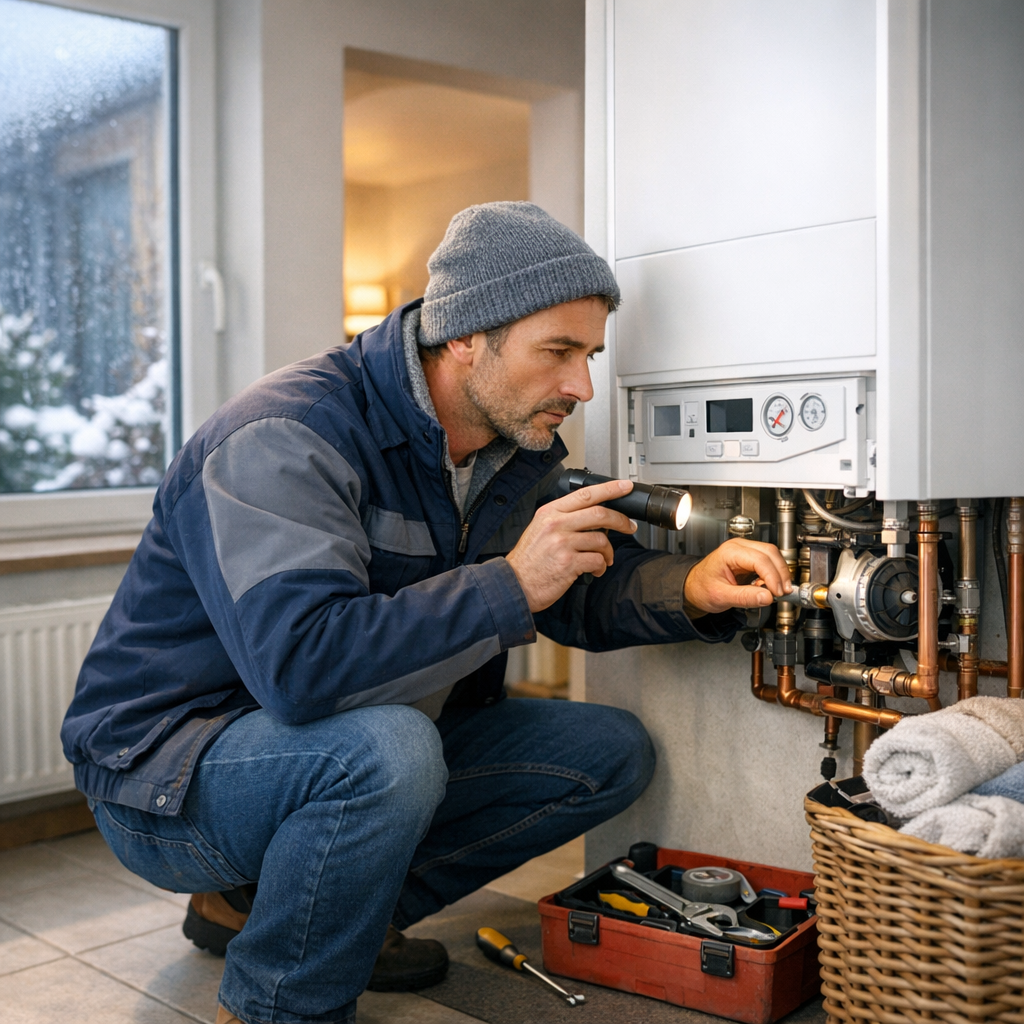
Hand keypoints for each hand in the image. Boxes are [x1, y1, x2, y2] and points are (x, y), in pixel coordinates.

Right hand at [506, 478, 637, 612]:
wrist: (515, 584)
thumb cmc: (528, 560)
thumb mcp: (539, 529)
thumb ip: (563, 519)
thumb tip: (593, 517)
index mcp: (549, 512)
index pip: (585, 494)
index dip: (610, 489)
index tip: (624, 487)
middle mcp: (556, 524)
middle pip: (600, 513)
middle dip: (621, 520)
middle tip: (629, 527)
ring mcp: (562, 543)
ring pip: (601, 539)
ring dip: (608, 551)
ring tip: (604, 559)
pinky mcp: (569, 563)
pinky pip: (597, 560)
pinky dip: (601, 566)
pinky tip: (596, 570)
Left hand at [683, 538, 792, 614]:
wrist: (694, 587)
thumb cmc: (702, 588)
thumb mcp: (721, 597)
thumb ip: (745, 597)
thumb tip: (767, 597)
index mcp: (729, 552)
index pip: (759, 559)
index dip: (772, 576)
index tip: (777, 592)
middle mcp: (739, 547)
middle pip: (770, 553)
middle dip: (780, 573)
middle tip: (783, 592)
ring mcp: (745, 550)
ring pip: (772, 555)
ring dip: (779, 573)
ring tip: (774, 591)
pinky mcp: (750, 558)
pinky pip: (768, 562)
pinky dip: (773, 574)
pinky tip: (768, 587)